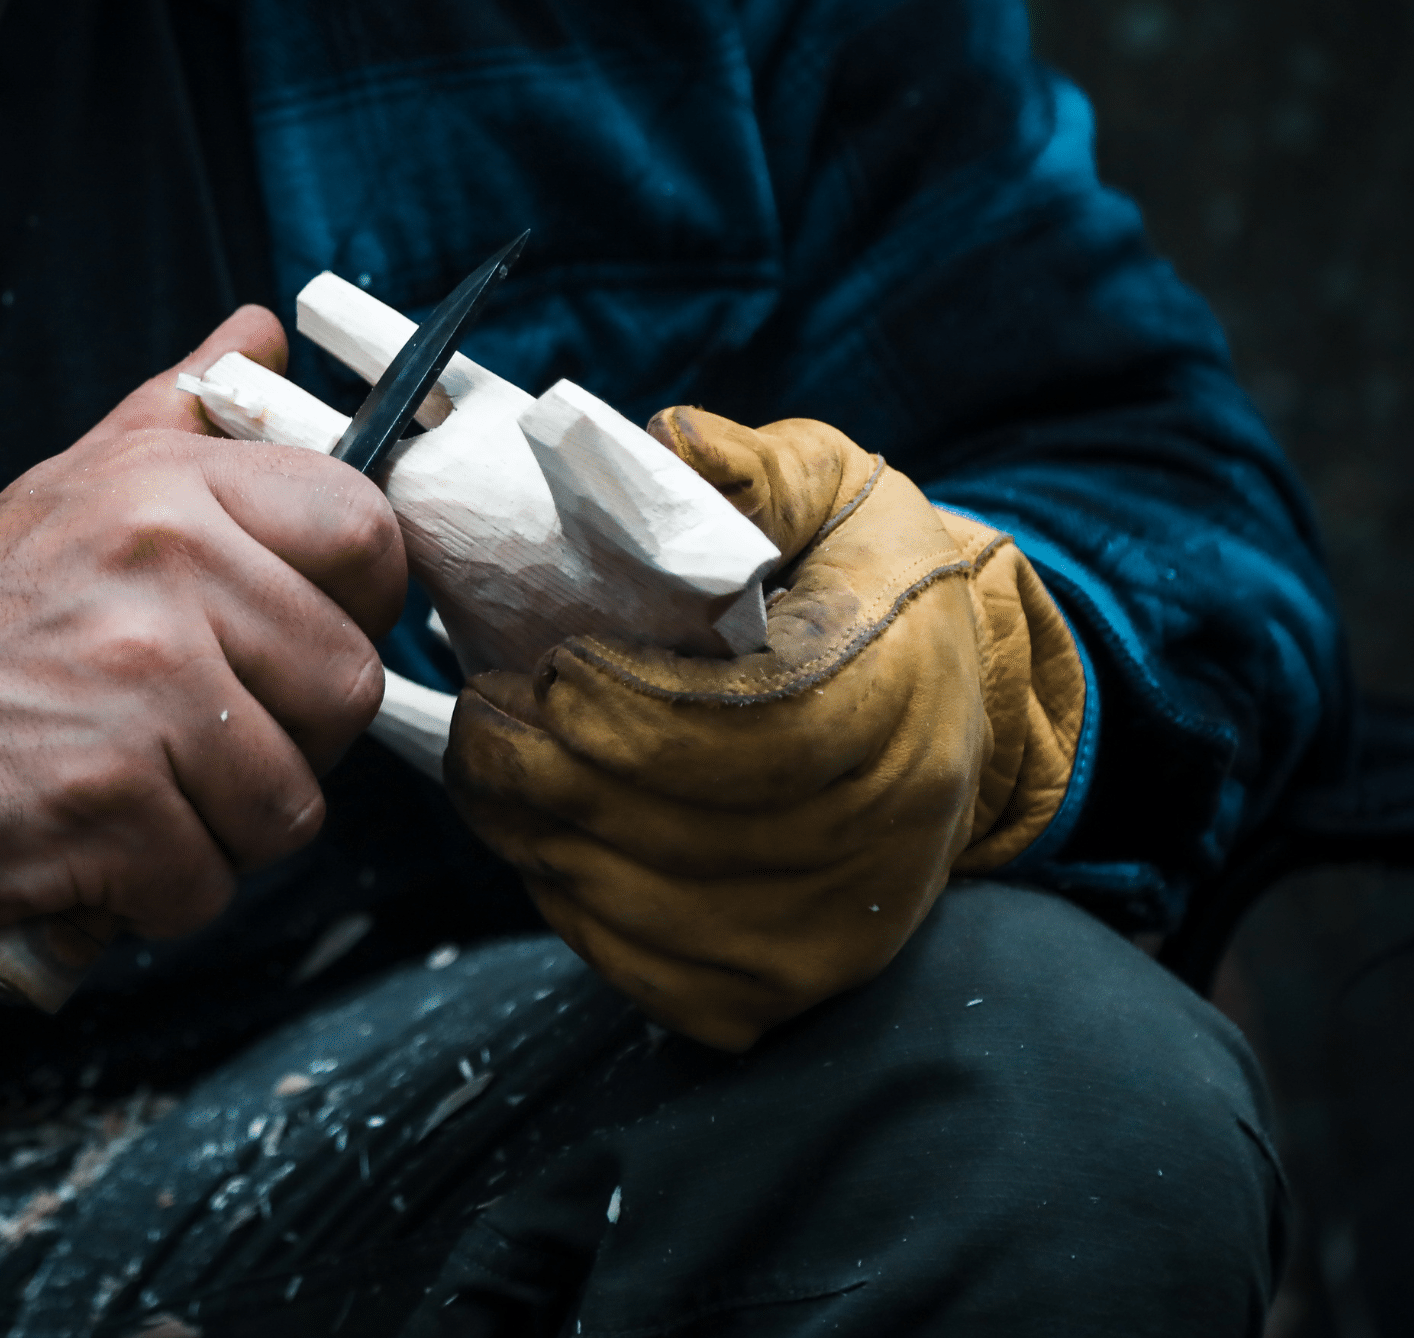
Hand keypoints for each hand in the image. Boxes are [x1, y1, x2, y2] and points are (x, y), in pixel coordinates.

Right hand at [0, 306, 405, 939]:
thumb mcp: (70, 483)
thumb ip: (177, 410)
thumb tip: (262, 332)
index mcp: (171, 488)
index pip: (367, 535)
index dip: (357, 608)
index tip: (300, 643)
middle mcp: (164, 573)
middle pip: (347, 690)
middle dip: (289, 741)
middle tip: (200, 741)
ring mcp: (139, 691)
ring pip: (289, 806)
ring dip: (221, 830)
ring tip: (139, 792)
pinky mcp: (106, 803)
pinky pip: (208, 884)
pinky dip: (155, 892)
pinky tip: (94, 846)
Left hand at [445, 407, 1085, 1051]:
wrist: (952, 708)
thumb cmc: (869, 583)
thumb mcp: (835, 492)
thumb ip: (748, 471)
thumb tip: (665, 443)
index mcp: (888, 709)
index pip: (730, 737)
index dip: (613, 706)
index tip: (550, 663)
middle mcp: (871, 843)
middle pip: (654, 823)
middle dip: (537, 760)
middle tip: (485, 706)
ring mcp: (820, 939)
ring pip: (620, 899)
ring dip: (528, 825)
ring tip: (498, 755)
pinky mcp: (768, 994)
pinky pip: (624, 959)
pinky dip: (562, 892)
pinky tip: (550, 828)